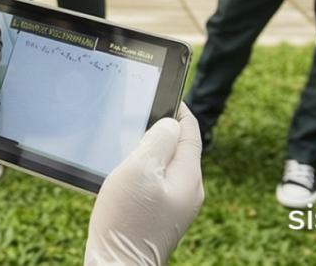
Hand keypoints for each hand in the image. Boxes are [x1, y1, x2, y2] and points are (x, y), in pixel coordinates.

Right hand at [84, 104, 204, 265]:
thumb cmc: (126, 221)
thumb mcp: (139, 170)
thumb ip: (158, 141)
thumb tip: (171, 124)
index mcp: (188, 177)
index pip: (190, 132)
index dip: (179, 110)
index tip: (166, 94)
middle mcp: (188, 192)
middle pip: (179, 148)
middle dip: (161, 130)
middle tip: (137, 117)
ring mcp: (175, 206)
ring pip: (165, 166)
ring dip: (149, 152)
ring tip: (127, 144)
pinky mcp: (161, 217)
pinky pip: (156, 183)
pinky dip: (143, 172)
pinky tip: (124, 175)